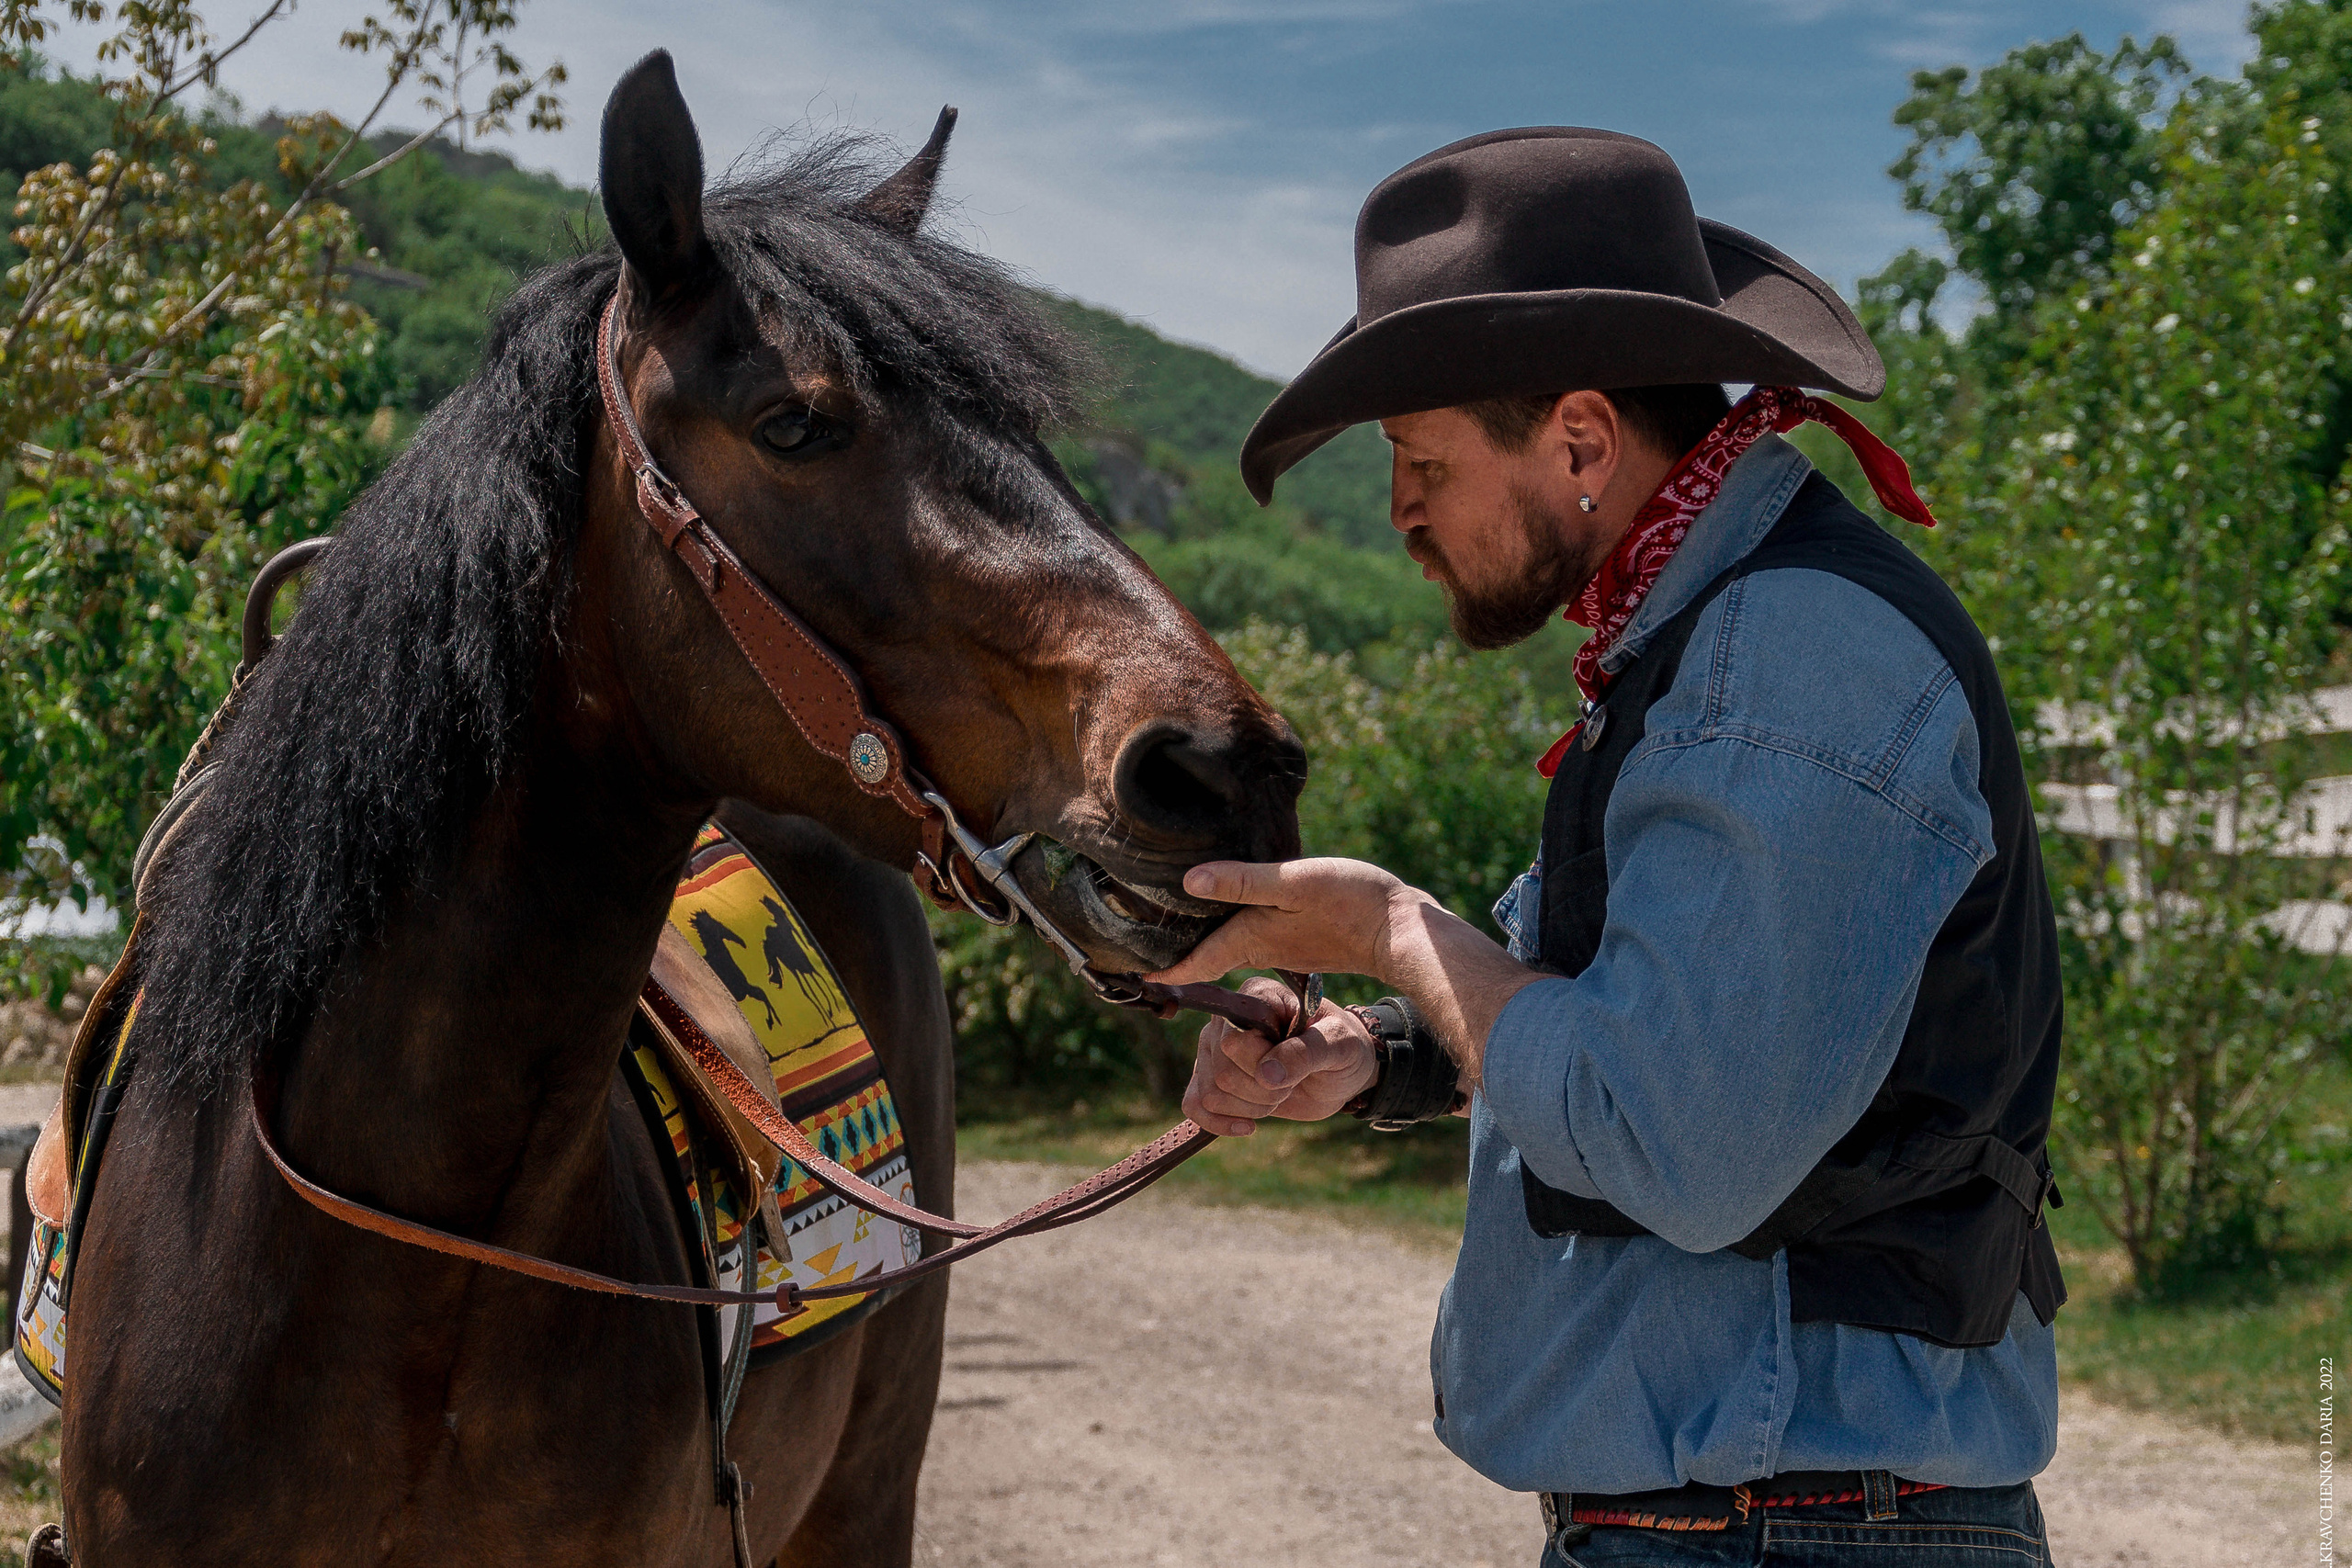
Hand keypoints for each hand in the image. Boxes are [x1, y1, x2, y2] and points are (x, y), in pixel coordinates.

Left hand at [1146, 857, 1429, 986]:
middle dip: (1175, 957)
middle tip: (1138, 950)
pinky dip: (1228, 934)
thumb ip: (1242, 884)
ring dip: (1199, 945)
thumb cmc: (1349, 903)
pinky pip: (1250, 939)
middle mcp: (1259, 947)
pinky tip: (1225, 917)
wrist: (1400, 929)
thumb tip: (1189, 881)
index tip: (1131, 977)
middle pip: (1206, 957)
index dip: (1164, 970)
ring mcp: (1279, 945)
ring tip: (1171, 933)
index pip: (1196, 961)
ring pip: (1227, 948)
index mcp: (1251, 938)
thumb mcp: (1293, 885)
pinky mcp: (1296, 937)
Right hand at [1181, 978, 1378, 1137]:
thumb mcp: (1339, 1045)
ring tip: (1278, 1094)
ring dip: (1251, 1107)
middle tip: (1292, 1083)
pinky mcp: (1212, 1078)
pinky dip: (1218, 1123)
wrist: (1342, 1072)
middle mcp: (1226, 1019)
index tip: (1297, 1063)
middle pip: (1220, 1071)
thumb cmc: (1343, 1047)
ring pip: (1210, 1093)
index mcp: (1256, 997)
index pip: (1234, 1039)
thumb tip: (1267, 1075)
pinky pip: (1193, 1105)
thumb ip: (1306, 1052)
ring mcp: (1214, 1049)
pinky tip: (1248, 1126)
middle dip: (1262, 1092)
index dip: (1263, 1064)